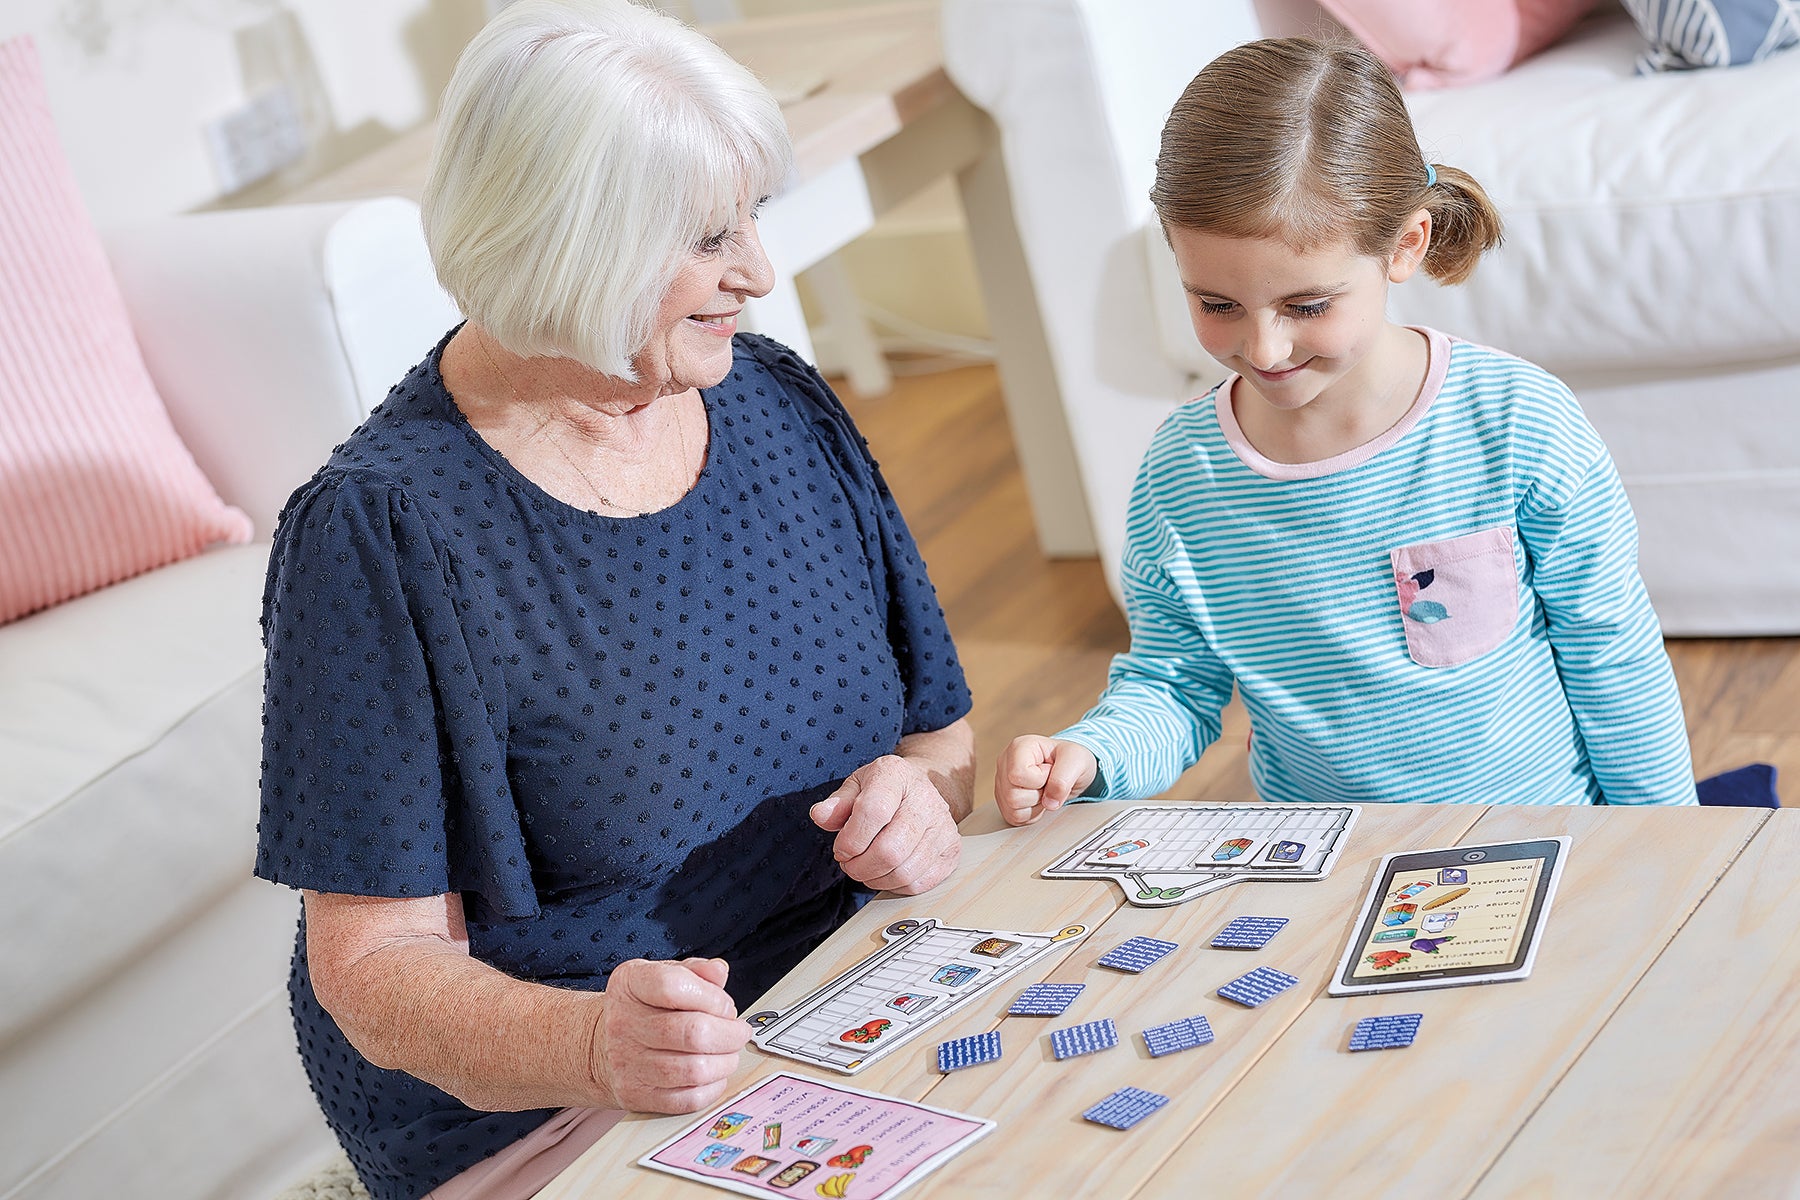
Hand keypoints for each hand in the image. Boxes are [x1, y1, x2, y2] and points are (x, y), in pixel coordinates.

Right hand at [591, 958, 750, 1113]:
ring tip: (729, 1053)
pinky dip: (712, 1088)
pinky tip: (714, 1075)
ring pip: (693, 1070)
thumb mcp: (661, 975)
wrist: (600, 1045)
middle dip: (729, 1034)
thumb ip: (695, 971)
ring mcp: (628, 1063)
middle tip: (738, 1032)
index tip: (726, 1005)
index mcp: (630, 985)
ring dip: (725, 1062)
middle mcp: (624, 1023)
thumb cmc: (641, 1007)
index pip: (673, 986)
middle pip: (692, 1032)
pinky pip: (687, 1099)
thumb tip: (718, 971)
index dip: (712, 997)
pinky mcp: (637, 1095)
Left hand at [810, 755, 960, 893]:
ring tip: (865, 867)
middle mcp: (926, 799)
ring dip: (875, 878)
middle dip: (860, 866)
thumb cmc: (884, 789)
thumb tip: (821, 815)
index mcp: (896, 776)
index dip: (851, 839)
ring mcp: (943, 827)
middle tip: (849, 863)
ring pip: (903, 872)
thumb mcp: (856, 786)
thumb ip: (836, 803)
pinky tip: (886, 873)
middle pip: (889, 850)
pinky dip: (895, 886)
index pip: (873, 813)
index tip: (841, 848)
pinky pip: (918, 883)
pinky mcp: (951, 851)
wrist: (919, 789)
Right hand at [995, 736, 1097, 825]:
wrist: (1071, 770)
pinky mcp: (1005, 801)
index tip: (1050, 771)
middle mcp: (1005, 763)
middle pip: (1012, 795)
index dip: (1039, 779)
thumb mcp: (1076, 760)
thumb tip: (1049, 803)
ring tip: (1044, 790)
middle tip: (1048, 782)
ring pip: (1012, 810)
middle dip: (1038, 795)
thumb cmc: (1071, 758)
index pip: (1017, 774)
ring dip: (1035, 805)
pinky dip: (1032, 814)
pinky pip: (1014, 818)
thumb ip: (1063, 779)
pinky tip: (1039, 799)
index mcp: (1019, 747)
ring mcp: (1002, 783)